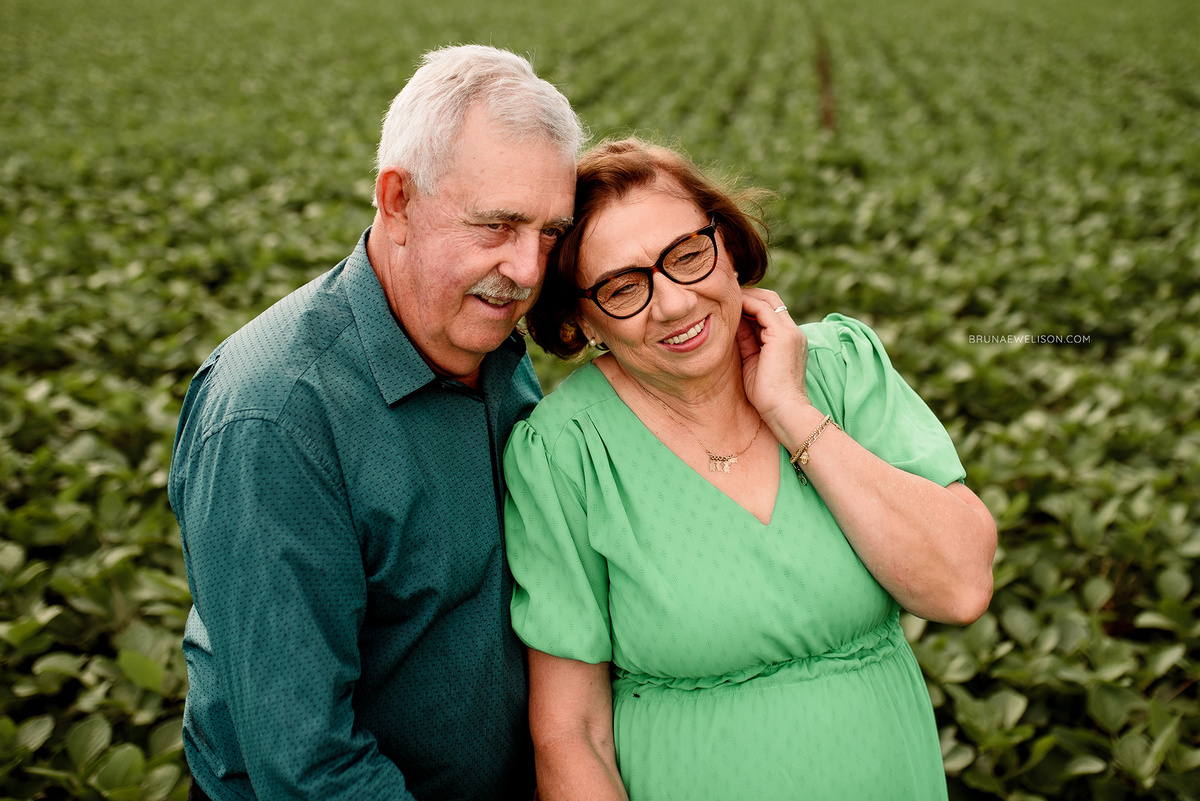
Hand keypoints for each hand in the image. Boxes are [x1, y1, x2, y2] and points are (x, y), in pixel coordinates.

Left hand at [736, 288, 811, 426]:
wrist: (784, 412)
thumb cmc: (766, 395)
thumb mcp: (752, 361)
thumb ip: (746, 341)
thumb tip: (731, 324)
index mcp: (788, 340)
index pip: (770, 311)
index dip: (750, 305)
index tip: (727, 306)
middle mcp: (793, 332)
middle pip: (771, 300)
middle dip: (748, 295)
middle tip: (724, 296)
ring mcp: (790, 332)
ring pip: (768, 300)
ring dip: (746, 297)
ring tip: (724, 299)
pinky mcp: (783, 336)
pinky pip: (763, 309)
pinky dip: (746, 305)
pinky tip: (730, 308)